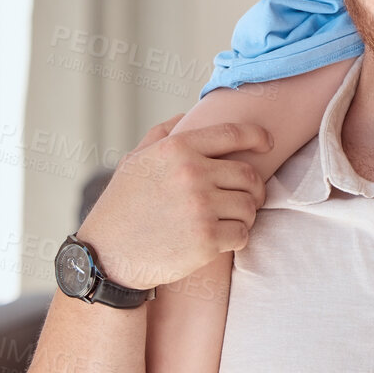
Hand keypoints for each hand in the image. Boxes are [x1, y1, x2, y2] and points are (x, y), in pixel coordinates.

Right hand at [74, 116, 271, 291]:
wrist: (106, 257)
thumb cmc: (122, 207)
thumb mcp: (134, 161)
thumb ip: (162, 134)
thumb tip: (186, 115)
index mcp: (177, 149)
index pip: (233, 134)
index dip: (257, 136)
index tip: (267, 143)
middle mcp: (191, 174)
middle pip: (249, 174)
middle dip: (255, 187)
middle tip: (249, 197)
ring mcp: (200, 207)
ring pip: (249, 206)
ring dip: (246, 214)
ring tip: (231, 219)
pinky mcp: (206, 240)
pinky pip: (243, 233)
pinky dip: (238, 237)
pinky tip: (225, 239)